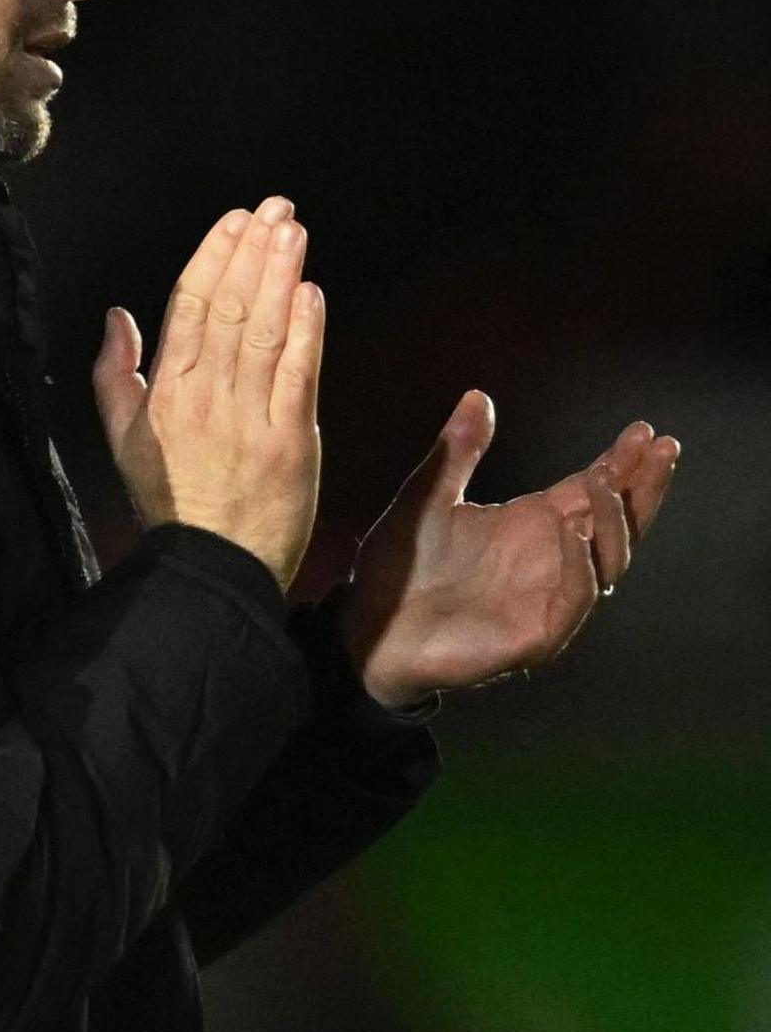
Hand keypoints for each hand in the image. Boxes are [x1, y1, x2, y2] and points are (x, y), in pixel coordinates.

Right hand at [91, 198, 324, 590]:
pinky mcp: (291, 439)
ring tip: (293, 232)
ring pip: (265, 330)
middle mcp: (203, 397)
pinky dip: (306, 329)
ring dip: (281, 275)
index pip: (188, 307)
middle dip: (253, 251)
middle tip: (274, 209)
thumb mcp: (123, 437)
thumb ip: (115, 372)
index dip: (212, 257)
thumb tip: (118, 315)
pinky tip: (311, 292)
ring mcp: (248, 416)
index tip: (233, 221)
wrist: (212, 564)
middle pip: (230, 307)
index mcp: (163, 393)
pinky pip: (299, 372)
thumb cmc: (168, 500)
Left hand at [336, 397, 679, 704]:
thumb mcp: (428, 497)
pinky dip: (579, 567)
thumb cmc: (399, 567)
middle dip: (642, 488)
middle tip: (662, 449)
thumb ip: (457, 451)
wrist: (368, 630)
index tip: (643, 431)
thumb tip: (478, 395)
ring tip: (603, 481)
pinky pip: (573, 600)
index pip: (593, 491)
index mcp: (534, 526)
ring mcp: (549, 600)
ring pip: (606, 561)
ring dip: (612, 521)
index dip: (621, 463)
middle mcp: (553, 561)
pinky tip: (574, 532)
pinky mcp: (535, 636)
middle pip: (618, 523)